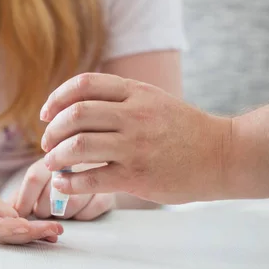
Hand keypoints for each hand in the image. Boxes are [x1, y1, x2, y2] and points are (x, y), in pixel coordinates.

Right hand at [0, 148, 62, 243]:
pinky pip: (19, 226)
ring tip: (57, 231)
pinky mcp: (1, 216)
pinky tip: (53, 229)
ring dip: (35, 234)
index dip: (4, 228)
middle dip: (28, 235)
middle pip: (4, 235)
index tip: (24, 225)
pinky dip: (35, 229)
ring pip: (14, 233)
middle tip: (53, 230)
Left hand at [9, 159, 113, 220]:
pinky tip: (80, 208)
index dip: (24, 199)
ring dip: (63, 213)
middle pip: (52, 194)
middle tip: (44, 211)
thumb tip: (7, 210)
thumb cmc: (61, 179)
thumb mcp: (40, 180)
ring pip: (72, 203)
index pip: (34, 177)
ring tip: (63, 209)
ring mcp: (95, 174)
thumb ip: (22, 193)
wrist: (101, 173)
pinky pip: (91, 210)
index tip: (20, 213)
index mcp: (54, 153)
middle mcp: (75, 160)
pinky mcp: (110, 191)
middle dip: (43, 209)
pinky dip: (82, 214)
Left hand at [40, 73, 231, 203]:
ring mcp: (135, 146)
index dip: (57, 98)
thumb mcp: (152, 99)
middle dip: (52, 130)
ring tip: (52, 164)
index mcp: (135, 92)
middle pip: (75, 114)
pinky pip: (90, 179)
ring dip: (55, 157)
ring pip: (78, 146)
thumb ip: (118, 98)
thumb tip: (70, 107)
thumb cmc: (181, 128)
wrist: (222, 155)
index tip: (46, 114)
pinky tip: (63, 184)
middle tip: (47, 143)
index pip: (84, 84)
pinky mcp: (136, 177)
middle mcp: (133, 115)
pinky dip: (68, 183)